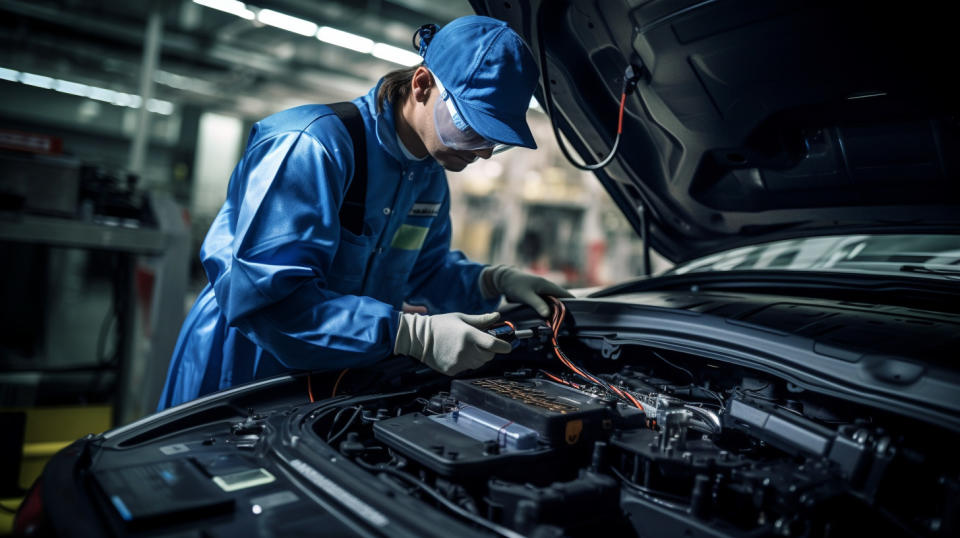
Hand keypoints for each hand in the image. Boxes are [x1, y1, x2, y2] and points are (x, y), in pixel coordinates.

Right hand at [394, 312, 511, 374]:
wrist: (418, 338)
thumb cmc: (441, 325)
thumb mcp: (461, 318)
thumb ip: (481, 320)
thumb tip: (497, 316)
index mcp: (469, 335)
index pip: (494, 344)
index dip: (504, 346)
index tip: (508, 346)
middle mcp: (465, 350)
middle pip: (489, 356)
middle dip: (489, 350)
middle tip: (481, 343)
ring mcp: (458, 362)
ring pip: (479, 363)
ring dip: (478, 357)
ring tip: (465, 347)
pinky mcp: (452, 370)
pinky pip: (467, 368)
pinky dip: (466, 362)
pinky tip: (456, 353)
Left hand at [480, 265, 573, 316]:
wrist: (504, 279)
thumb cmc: (515, 285)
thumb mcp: (526, 295)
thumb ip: (537, 304)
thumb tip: (548, 314)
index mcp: (548, 286)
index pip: (567, 295)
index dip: (574, 305)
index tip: (578, 317)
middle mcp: (548, 288)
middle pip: (562, 300)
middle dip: (566, 310)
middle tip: (570, 325)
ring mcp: (543, 292)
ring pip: (555, 303)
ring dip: (557, 312)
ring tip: (561, 325)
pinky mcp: (538, 296)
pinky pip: (547, 304)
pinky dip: (550, 311)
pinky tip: (549, 320)